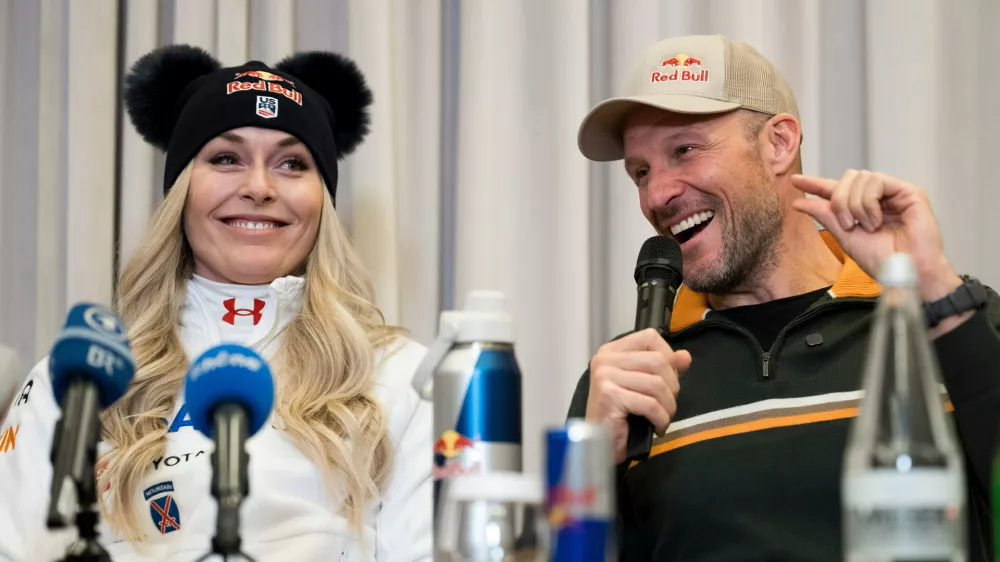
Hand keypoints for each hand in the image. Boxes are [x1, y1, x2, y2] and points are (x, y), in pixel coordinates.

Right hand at [585, 328, 691, 463]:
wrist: (601, 447)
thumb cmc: (621, 416)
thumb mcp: (645, 387)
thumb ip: (665, 368)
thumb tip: (685, 356)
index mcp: (612, 351)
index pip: (650, 337)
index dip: (668, 357)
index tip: (668, 380)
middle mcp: (605, 359)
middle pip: (657, 360)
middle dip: (671, 386)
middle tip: (666, 405)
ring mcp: (604, 376)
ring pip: (656, 383)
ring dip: (668, 406)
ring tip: (662, 418)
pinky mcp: (609, 396)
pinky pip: (650, 404)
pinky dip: (660, 419)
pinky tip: (656, 427)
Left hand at [791, 170, 961, 302]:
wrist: (905, 273)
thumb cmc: (881, 260)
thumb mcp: (845, 237)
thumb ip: (825, 216)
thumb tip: (800, 201)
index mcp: (862, 208)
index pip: (837, 189)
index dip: (816, 183)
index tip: (795, 180)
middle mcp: (878, 198)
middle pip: (847, 178)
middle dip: (839, 200)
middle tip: (847, 225)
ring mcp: (894, 193)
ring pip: (860, 177)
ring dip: (855, 205)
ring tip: (867, 226)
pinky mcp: (909, 192)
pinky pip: (877, 181)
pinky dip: (869, 202)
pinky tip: (876, 221)